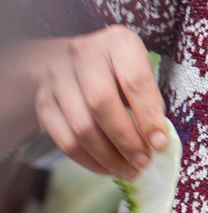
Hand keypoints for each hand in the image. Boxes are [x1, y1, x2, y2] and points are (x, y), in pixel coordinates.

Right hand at [19, 25, 168, 178]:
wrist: (72, 61)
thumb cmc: (117, 68)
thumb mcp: (140, 70)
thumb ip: (150, 100)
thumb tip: (157, 140)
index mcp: (117, 42)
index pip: (134, 81)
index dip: (148, 116)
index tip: (159, 143)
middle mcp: (83, 54)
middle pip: (102, 104)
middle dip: (125, 139)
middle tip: (142, 162)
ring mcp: (58, 78)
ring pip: (81, 127)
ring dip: (107, 156)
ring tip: (128, 170)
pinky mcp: (44, 103)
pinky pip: (64, 141)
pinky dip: (88, 160)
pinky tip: (106, 167)